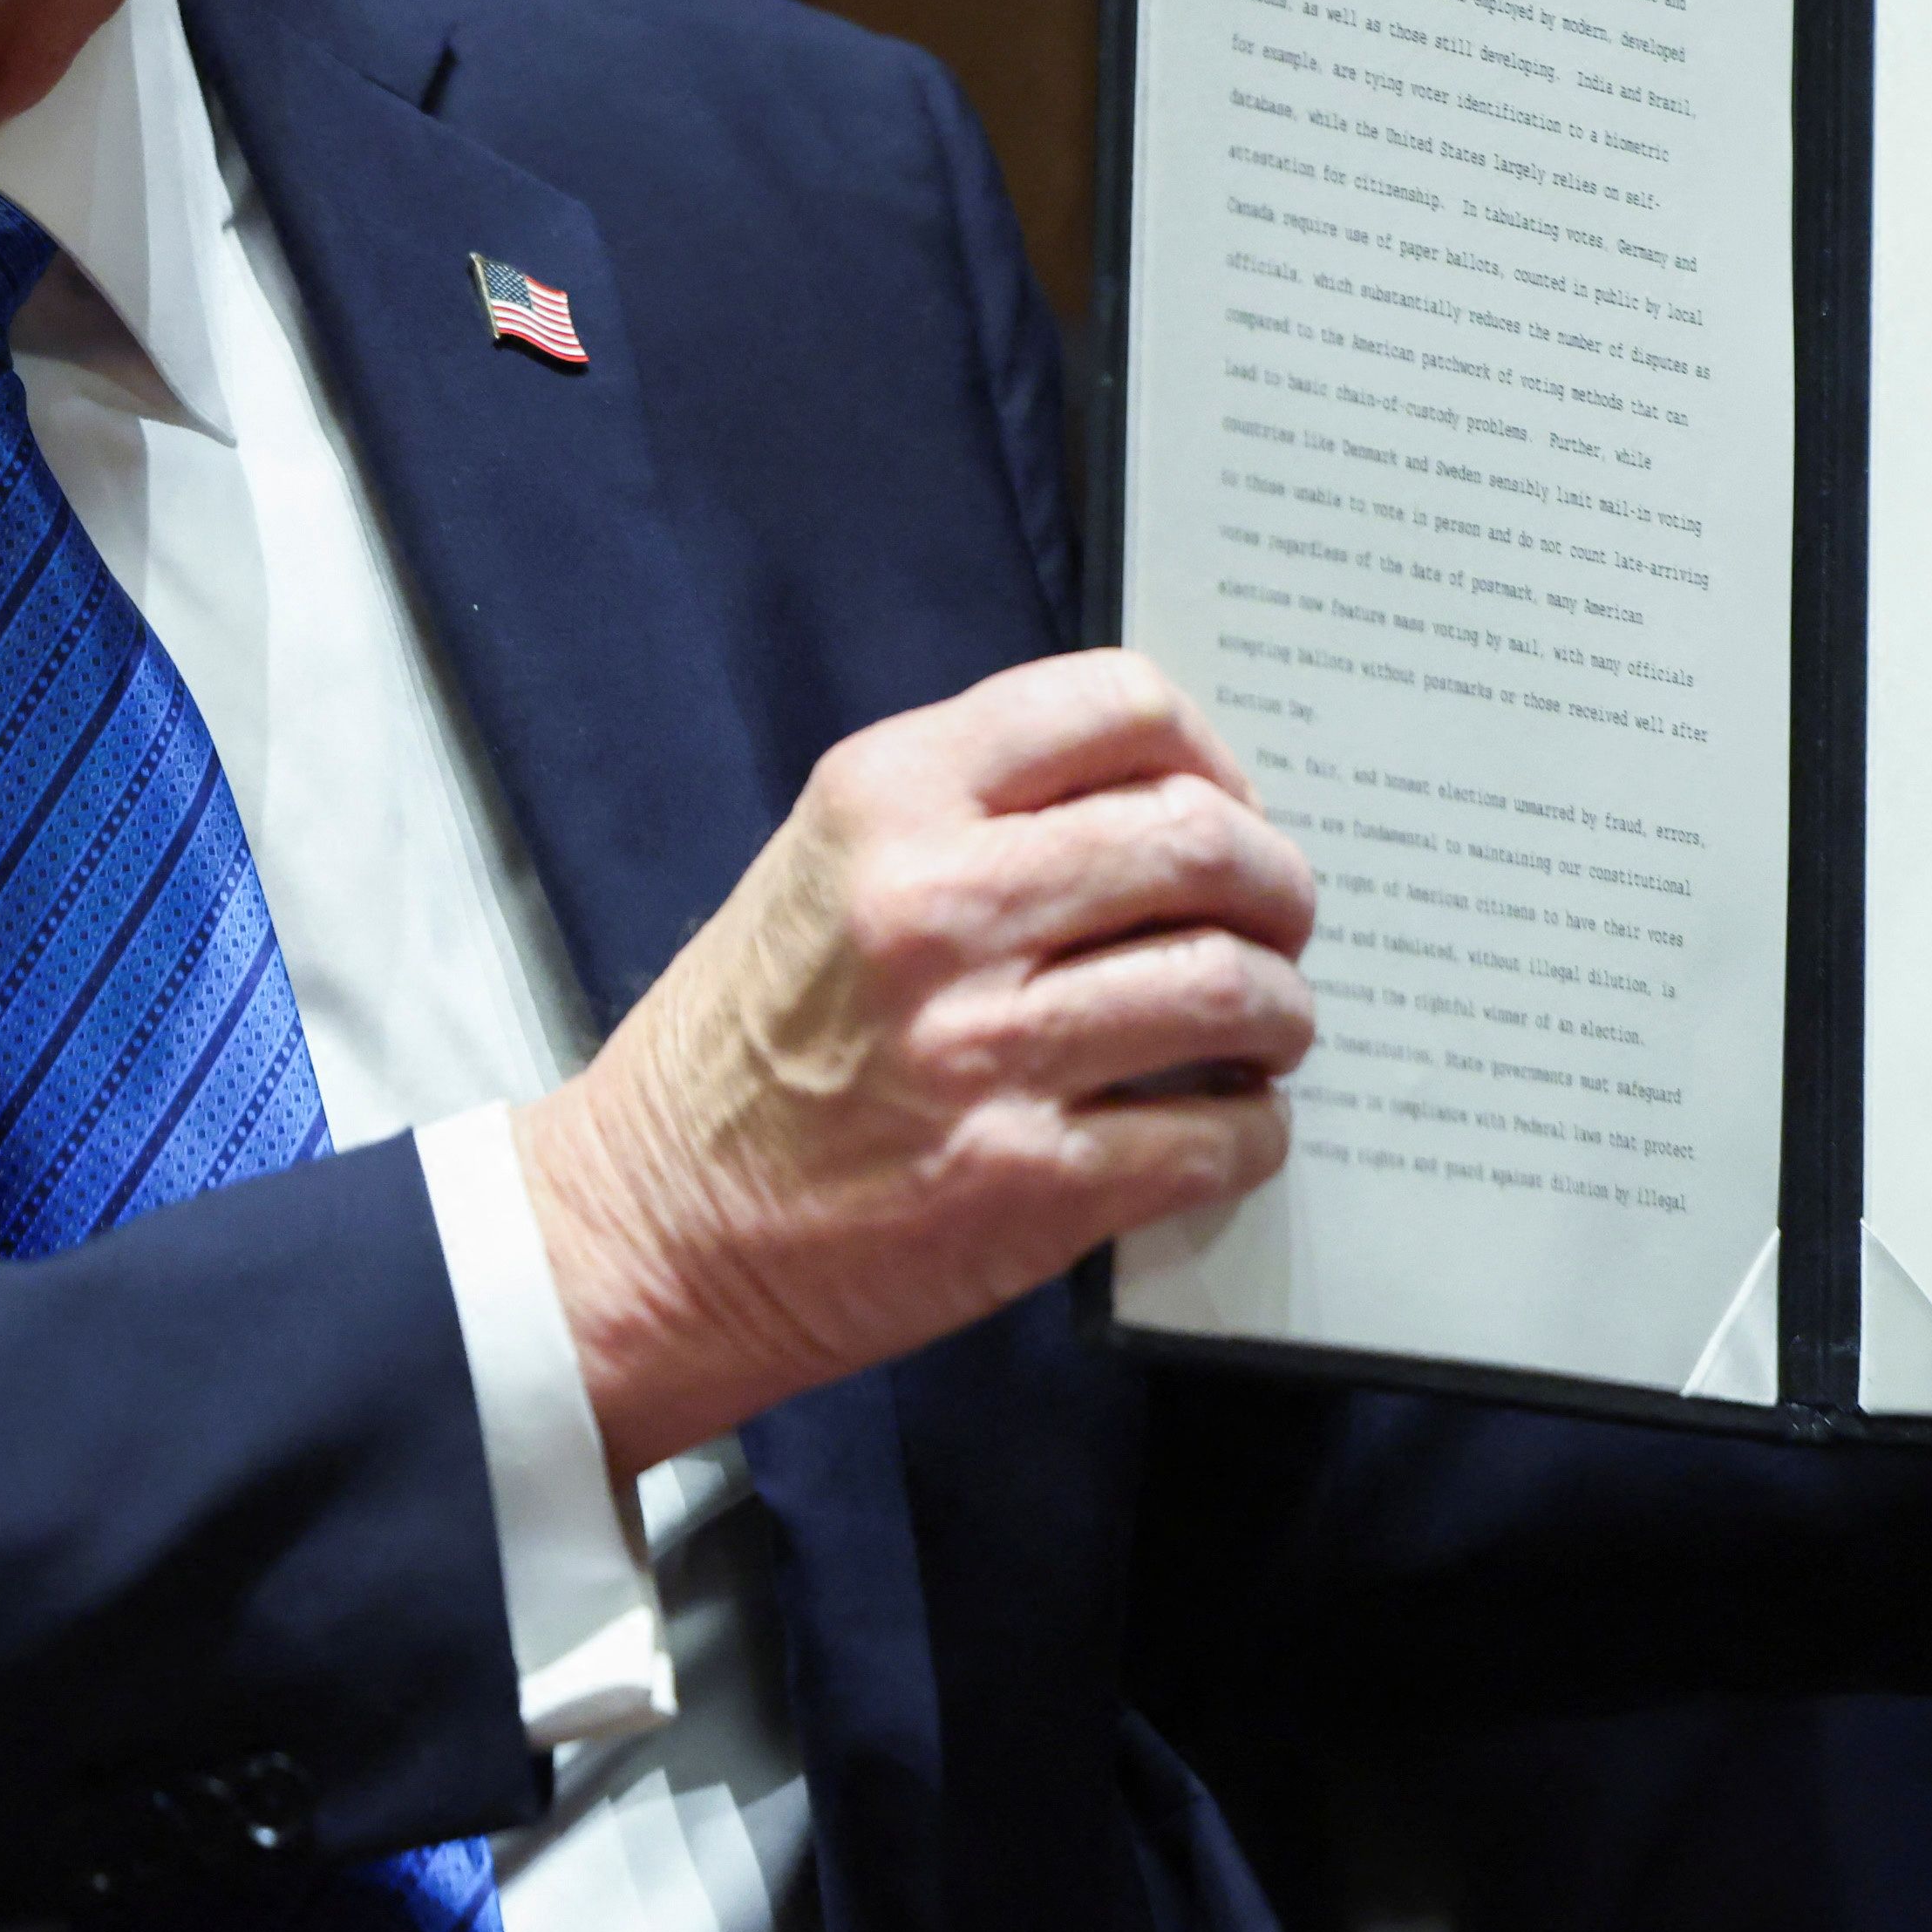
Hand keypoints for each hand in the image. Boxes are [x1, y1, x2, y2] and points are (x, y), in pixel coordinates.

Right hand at [516, 653, 1316, 1475]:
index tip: (1224, 805)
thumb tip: (1172, 806)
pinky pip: (1215, 1136)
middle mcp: (938, 907)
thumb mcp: (827, 862)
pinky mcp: (1024, 1184)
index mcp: (889, 799)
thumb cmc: (750, 1041)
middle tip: (1276, 924)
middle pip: (1203, 843)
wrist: (650, 1226)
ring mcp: (984, 1050)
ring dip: (1281, 1012)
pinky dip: (1253, 1133)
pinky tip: (1228, 1126)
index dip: (1212, 754)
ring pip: (1232, 990)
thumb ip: (979, 813)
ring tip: (1266, 1030)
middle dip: (1278, 886)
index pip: (1121, 705)